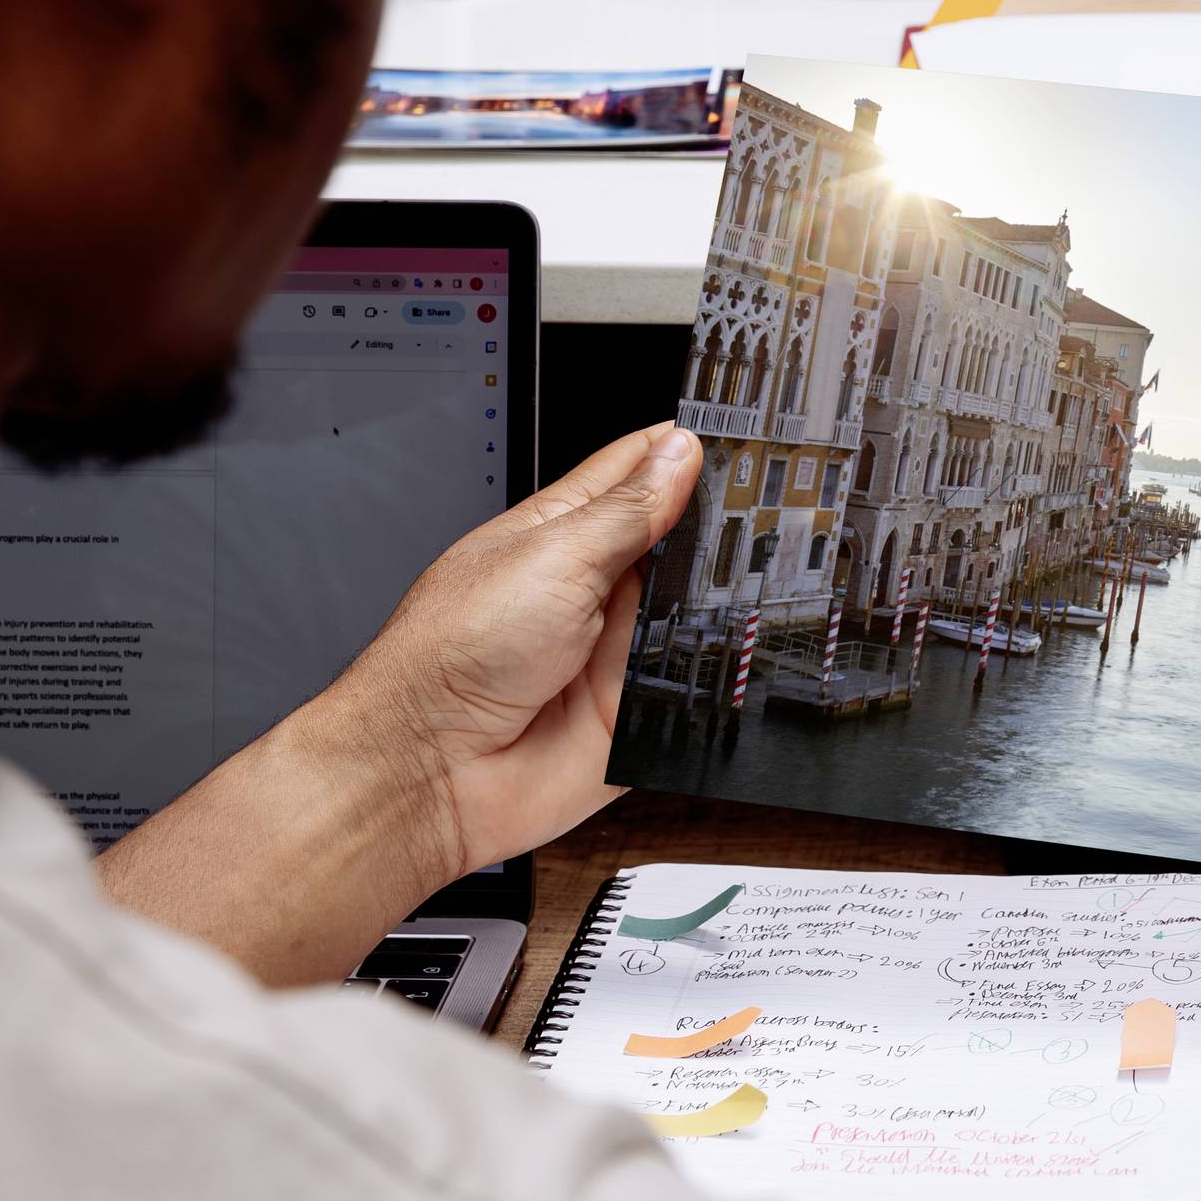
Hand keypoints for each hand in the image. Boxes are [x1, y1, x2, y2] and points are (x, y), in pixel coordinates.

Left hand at [290, 424, 699, 886]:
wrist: (435, 770)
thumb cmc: (451, 655)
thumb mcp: (554, 557)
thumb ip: (628, 510)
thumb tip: (680, 454)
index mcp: (563, 531)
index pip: (639, 470)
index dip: (686, 449)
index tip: (745, 430)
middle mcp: (594, 584)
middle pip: (681, 538)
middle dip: (720, 525)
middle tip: (765, 508)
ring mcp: (618, 645)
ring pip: (699, 606)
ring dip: (721, 597)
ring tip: (744, 580)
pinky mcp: (639, 704)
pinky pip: (698, 677)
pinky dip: (718, 665)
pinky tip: (728, 648)